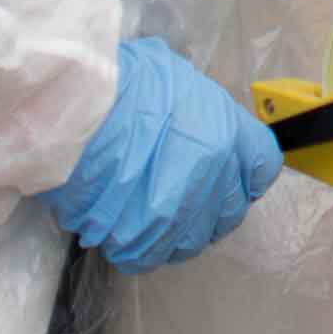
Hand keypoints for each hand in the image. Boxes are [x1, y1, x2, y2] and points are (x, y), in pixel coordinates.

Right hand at [35, 36, 280, 271]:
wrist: (70, 109)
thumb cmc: (119, 83)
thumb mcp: (176, 78)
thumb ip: (199, 112)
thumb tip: (198, 128)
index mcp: (228, 133)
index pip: (262, 168)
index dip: (245, 175)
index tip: (229, 178)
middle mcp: (213, 176)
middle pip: (228, 212)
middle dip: (207, 208)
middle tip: (177, 196)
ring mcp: (179, 212)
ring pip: (189, 241)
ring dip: (171, 232)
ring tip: (142, 212)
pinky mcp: (141, 239)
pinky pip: (148, 255)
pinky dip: (136, 246)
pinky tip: (119, 225)